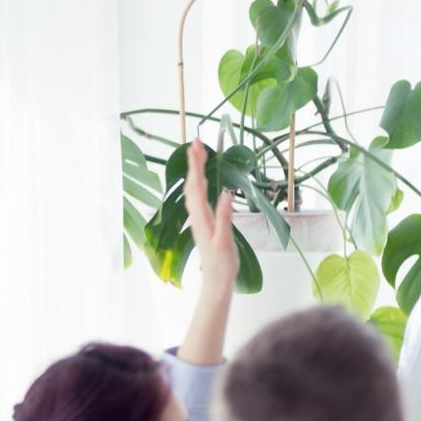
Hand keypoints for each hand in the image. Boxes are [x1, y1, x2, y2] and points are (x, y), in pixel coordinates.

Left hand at [184, 138, 237, 293]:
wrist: (216, 279)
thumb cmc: (222, 262)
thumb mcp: (225, 240)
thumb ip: (225, 217)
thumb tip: (227, 194)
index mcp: (202, 217)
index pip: (197, 185)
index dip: (196, 165)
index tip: (197, 147)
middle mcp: (197, 215)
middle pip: (193, 183)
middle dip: (194, 162)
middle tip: (196, 142)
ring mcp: (199, 218)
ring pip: (194, 189)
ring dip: (195, 170)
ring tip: (197, 155)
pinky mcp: (203, 222)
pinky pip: (198, 197)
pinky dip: (199, 183)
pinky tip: (202, 180)